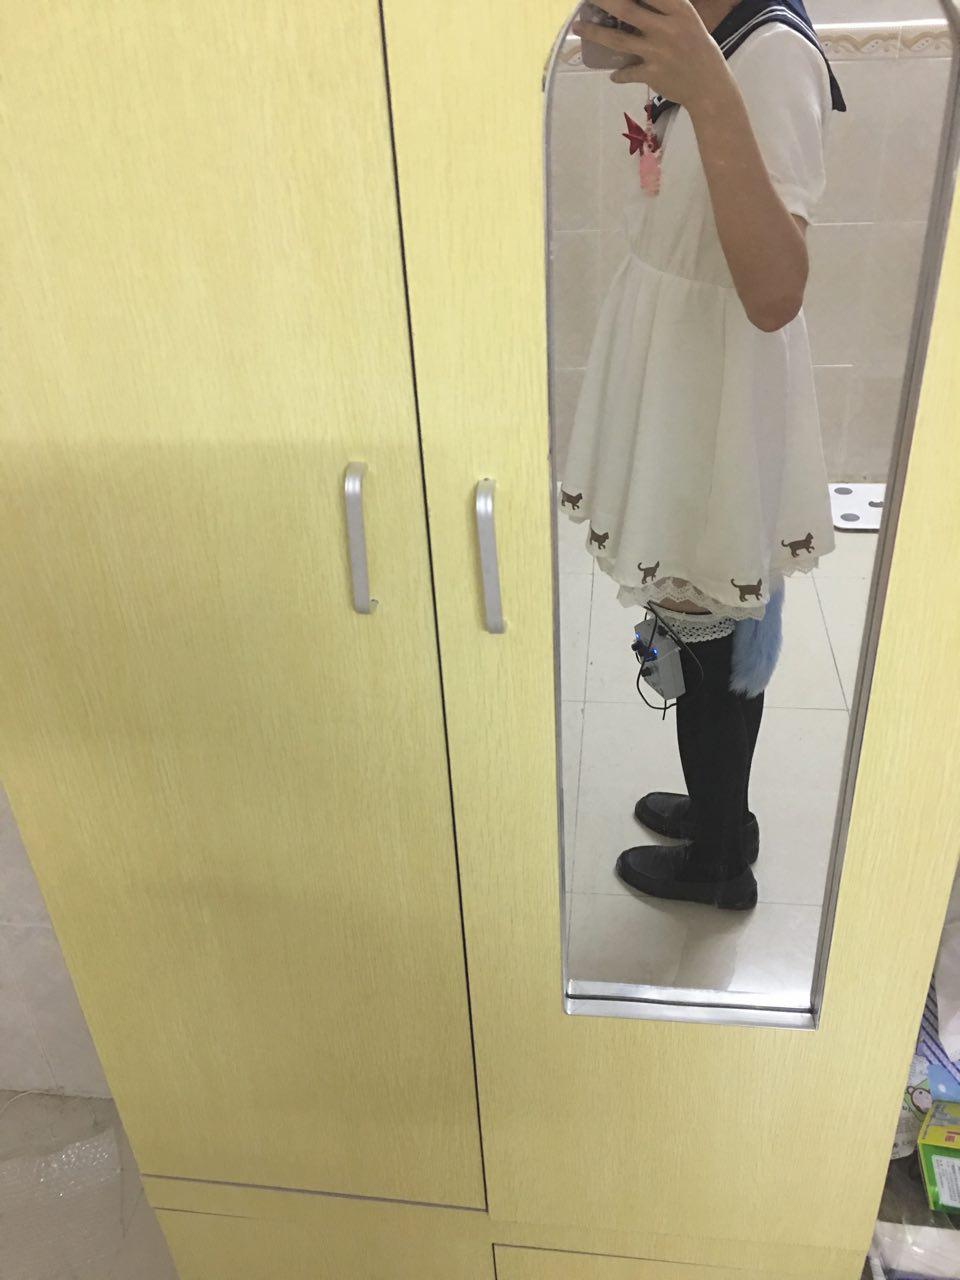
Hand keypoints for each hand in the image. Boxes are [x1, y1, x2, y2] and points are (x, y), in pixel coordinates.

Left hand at [572, 0, 732, 113]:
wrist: (710, 87)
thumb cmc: (699, 50)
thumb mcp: (687, 21)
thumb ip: (665, 10)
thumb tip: (635, 5)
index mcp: (679, 10)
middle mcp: (667, 27)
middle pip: (626, 9)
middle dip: (603, 1)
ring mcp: (657, 51)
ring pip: (618, 39)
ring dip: (595, 33)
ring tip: (578, 26)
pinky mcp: (651, 74)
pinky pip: (626, 72)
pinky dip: (618, 74)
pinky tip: (612, 74)